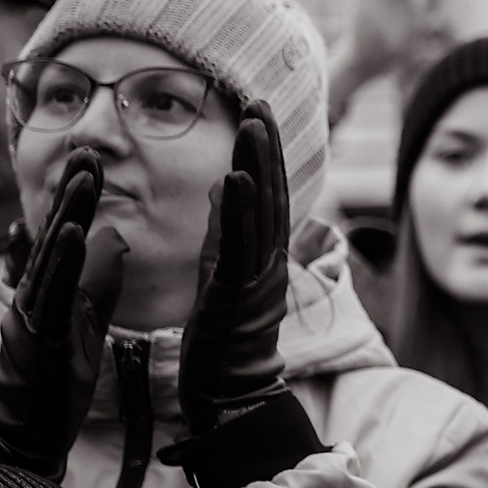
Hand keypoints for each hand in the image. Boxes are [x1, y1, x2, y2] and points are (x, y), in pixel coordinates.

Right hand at [0, 151, 123, 476]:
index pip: (68, 234)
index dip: (79, 197)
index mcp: (54, 289)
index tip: (93, 159)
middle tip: (87, 150)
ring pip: (53, 254)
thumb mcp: (88, 319)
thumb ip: (99, 279)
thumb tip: (115, 237)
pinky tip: (78, 232)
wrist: (28, 428)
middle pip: (57, 233)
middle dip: (72, 191)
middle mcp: (39, 293)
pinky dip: (66, 260)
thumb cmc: (56, 377)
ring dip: (69, 212)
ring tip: (84, 177)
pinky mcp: (42, 334)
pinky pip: (54, 291)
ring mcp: (36, 312)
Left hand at [175, 103, 294, 436]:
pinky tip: (232, 176)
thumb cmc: (225, 338)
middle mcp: (267, 257)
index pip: (266, 193)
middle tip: (257, 99)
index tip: (256, 112)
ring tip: (251, 122)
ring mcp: (255, 273)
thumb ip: (224, 233)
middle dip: (264, 144)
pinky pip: (239, 241)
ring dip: (255, 163)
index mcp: (262, 253)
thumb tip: (218, 190)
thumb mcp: (220, 274)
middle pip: (269, 190)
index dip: (263, 152)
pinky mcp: (237, 289)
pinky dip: (237, 207)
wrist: (233, 388)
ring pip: (259, 208)